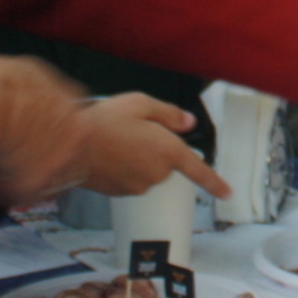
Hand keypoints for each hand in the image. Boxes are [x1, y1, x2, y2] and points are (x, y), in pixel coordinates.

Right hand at [67, 92, 230, 199]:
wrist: (70, 146)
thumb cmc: (106, 121)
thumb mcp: (141, 104)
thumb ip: (169, 114)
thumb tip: (188, 123)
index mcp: (169, 151)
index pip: (199, 170)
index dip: (214, 182)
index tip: (228, 193)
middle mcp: (157, 173)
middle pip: (166, 162)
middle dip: (155, 148)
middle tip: (132, 129)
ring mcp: (139, 186)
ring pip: (146, 170)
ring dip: (137, 158)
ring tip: (114, 140)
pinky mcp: (121, 193)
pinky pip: (130, 178)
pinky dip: (123, 168)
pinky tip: (107, 154)